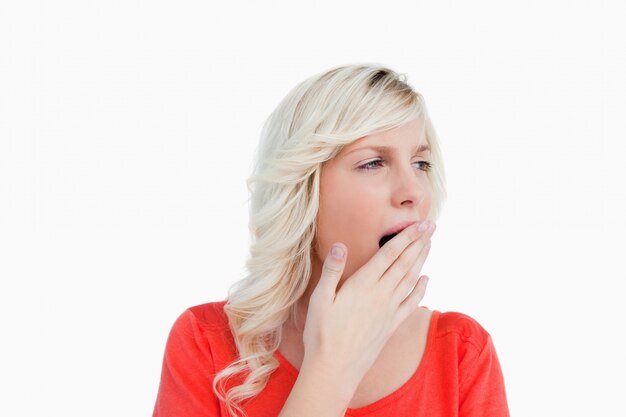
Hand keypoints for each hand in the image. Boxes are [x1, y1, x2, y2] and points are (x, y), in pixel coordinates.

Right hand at [301, 220, 434, 387]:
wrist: (334, 369)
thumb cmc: (321, 334)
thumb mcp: (319, 300)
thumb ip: (332, 271)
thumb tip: (340, 245)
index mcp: (362, 285)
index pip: (389, 255)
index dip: (407, 237)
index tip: (421, 224)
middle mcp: (380, 295)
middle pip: (404, 263)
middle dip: (419, 243)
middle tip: (432, 227)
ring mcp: (388, 311)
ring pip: (411, 280)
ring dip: (421, 260)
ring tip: (429, 245)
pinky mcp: (391, 325)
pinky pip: (411, 303)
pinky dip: (421, 289)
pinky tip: (426, 280)